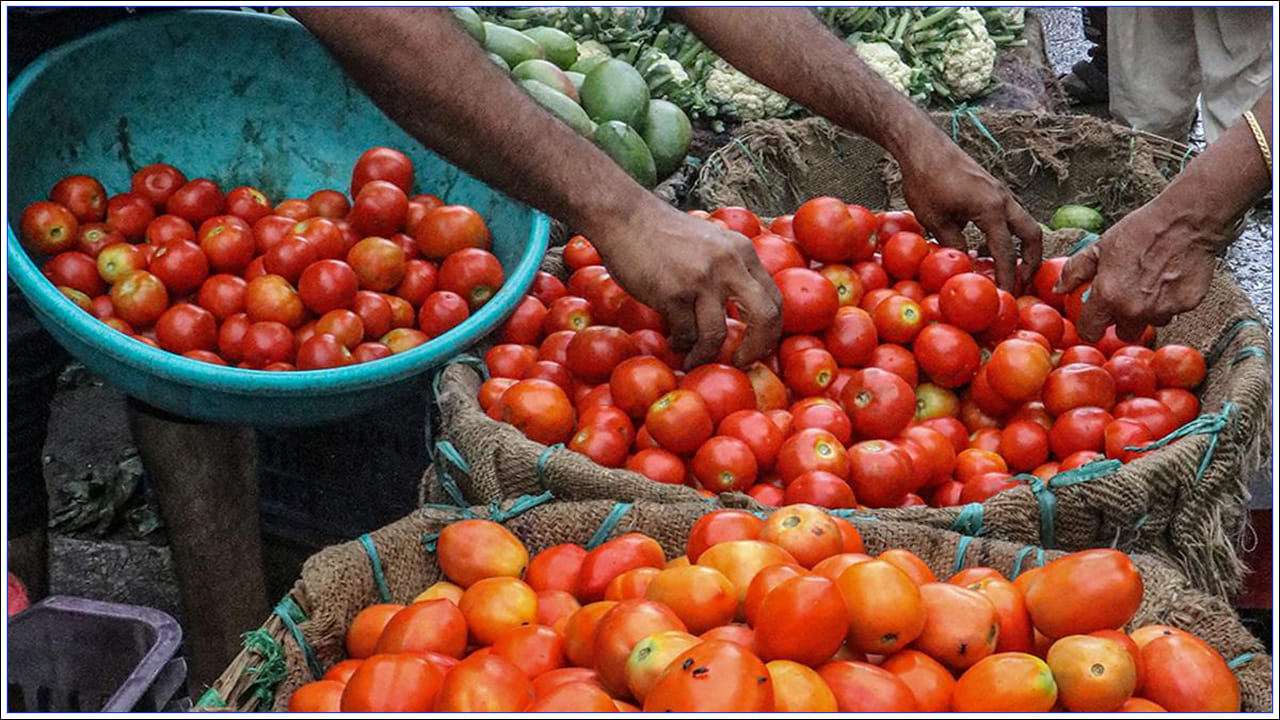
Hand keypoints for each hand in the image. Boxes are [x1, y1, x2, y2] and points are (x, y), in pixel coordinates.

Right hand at [589, 199, 781, 368]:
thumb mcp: (711, 241)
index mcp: (743, 251)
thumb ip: (730, 268)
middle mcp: (729, 263)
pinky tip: (675, 342)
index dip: (771, 331)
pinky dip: (681, 344)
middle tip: (740, 362)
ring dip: (705, 355)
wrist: (626, 217)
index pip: (774, 299)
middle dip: (756, 348)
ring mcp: (701, 279)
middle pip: (763, 317)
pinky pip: (685, 334)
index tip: (756, 347)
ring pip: (717, 336)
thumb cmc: (665, 233)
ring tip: (694, 359)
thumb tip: (741, 313)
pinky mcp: (673, 293)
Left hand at [897, 137, 1042, 291]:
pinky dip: (1003, 233)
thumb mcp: (935, 220)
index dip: (1007, 278)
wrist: (923, 145)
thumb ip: (954, 245)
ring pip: (1022, 223)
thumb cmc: (925, 181)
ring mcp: (999, 193)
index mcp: (992, 210)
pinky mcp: (990, 189)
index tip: (1006, 298)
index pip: (1006, 253)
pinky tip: (981, 246)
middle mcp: (1003, 200)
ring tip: (1001, 269)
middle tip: (1021, 283)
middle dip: (1031, 261)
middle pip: (1032, 235)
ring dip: (1018, 247)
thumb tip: (966, 265)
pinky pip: (1007, 216)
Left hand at [1053, 196, 1222, 342]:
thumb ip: (1075, 271)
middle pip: (1124, 333)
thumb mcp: (1099, 247)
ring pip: (1151, 322)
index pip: (1090, 332)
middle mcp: (1134, 309)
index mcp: (1108, 297)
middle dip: (1123, 320)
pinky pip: (1173, 311)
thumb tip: (1058, 289)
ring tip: (1150, 283)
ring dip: (1148, 311)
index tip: (1096, 318)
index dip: (1091, 326)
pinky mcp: (1186, 305)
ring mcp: (1162, 309)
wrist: (1184, 221)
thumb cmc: (1141, 231)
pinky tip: (1169, 279)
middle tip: (1126, 298)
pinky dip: (1170, 300)